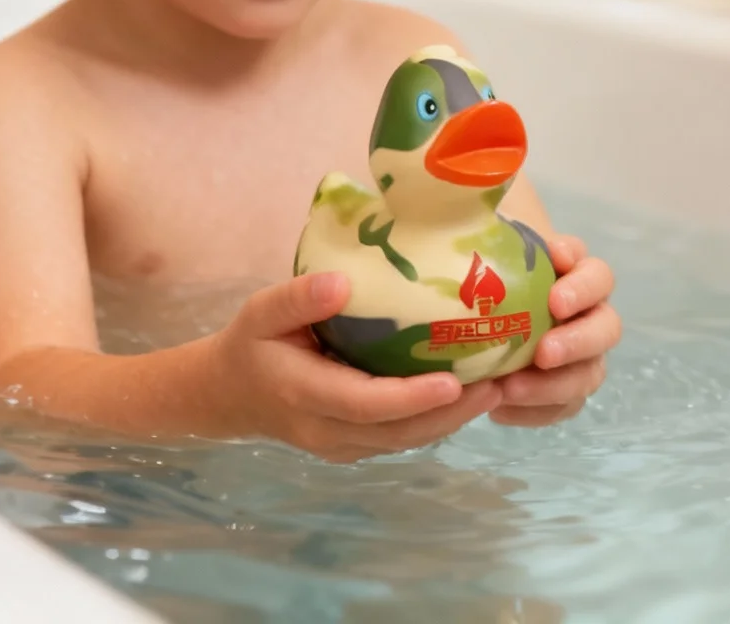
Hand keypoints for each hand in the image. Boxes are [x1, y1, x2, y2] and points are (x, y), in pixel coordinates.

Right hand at [207, 272, 501, 462]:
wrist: (229, 394)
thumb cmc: (250, 344)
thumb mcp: (261, 312)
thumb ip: (297, 298)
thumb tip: (341, 283)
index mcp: (305, 395)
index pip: (366, 404)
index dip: (412, 397)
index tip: (455, 382)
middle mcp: (327, 431)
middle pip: (398, 432)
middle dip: (452, 413)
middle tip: (500, 383)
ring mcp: (341, 446)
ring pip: (405, 441)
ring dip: (452, 420)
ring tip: (498, 388)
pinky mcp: (353, 447)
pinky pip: (400, 439)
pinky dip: (434, 421)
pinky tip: (466, 395)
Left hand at [490, 235, 620, 427]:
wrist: (474, 312)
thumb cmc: (483, 269)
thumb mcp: (484, 246)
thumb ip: (486, 232)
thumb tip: (464, 207)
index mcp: (576, 276)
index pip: (597, 275)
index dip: (582, 284)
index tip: (554, 292)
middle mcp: (588, 315)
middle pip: (606, 327)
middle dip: (578, 340)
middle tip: (543, 351)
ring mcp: (581, 355)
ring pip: (590, 373)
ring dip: (556, 384)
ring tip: (511, 389)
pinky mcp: (564, 390)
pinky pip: (563, 406)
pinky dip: (535, 410)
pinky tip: (501, 409)